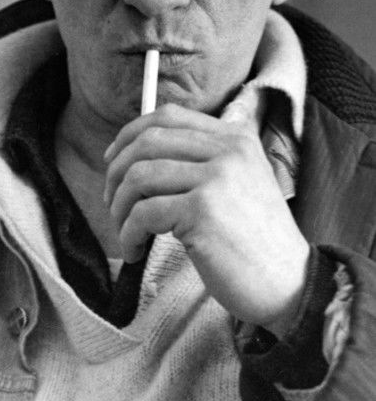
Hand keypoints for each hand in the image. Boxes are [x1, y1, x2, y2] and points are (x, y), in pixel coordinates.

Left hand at [104, 103, 309, 332]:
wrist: (289, 284)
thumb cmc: (254, 239)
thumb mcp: (240, 181)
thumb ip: (204, 157)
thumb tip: (141, 148)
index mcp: (235, 137)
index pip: (168, 115)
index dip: (130, 134)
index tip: (113, 160)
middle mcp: (228, 149)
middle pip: (147, 141)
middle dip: (117, 171)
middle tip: (111, 201)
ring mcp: (217, 177)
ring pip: (139, 176)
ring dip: (119, 206)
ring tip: (125, 230)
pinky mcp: (203, 210)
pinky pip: (143, 212)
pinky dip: (129, 233)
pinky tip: (135, 249)